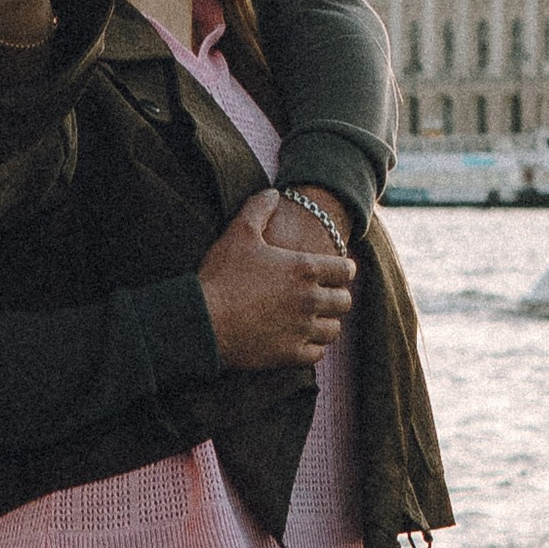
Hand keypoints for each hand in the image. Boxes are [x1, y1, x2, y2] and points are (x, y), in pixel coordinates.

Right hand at [198, 190, 354, 369]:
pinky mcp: (290, 354)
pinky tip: (298, 339)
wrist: (202, 322)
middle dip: (336, 297)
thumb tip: (273, 193)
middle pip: (344, 301)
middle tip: (323, 295)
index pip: (346, 270)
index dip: (343, 269)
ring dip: (325, 323)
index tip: (335, 271)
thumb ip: (259, 209)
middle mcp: (310, 300)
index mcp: (304, 269)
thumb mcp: (238, 233)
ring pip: (333, 329)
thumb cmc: (221, 276)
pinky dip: (311, 347)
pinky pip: (316, 353)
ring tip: (312, 318)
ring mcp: (301, 329)